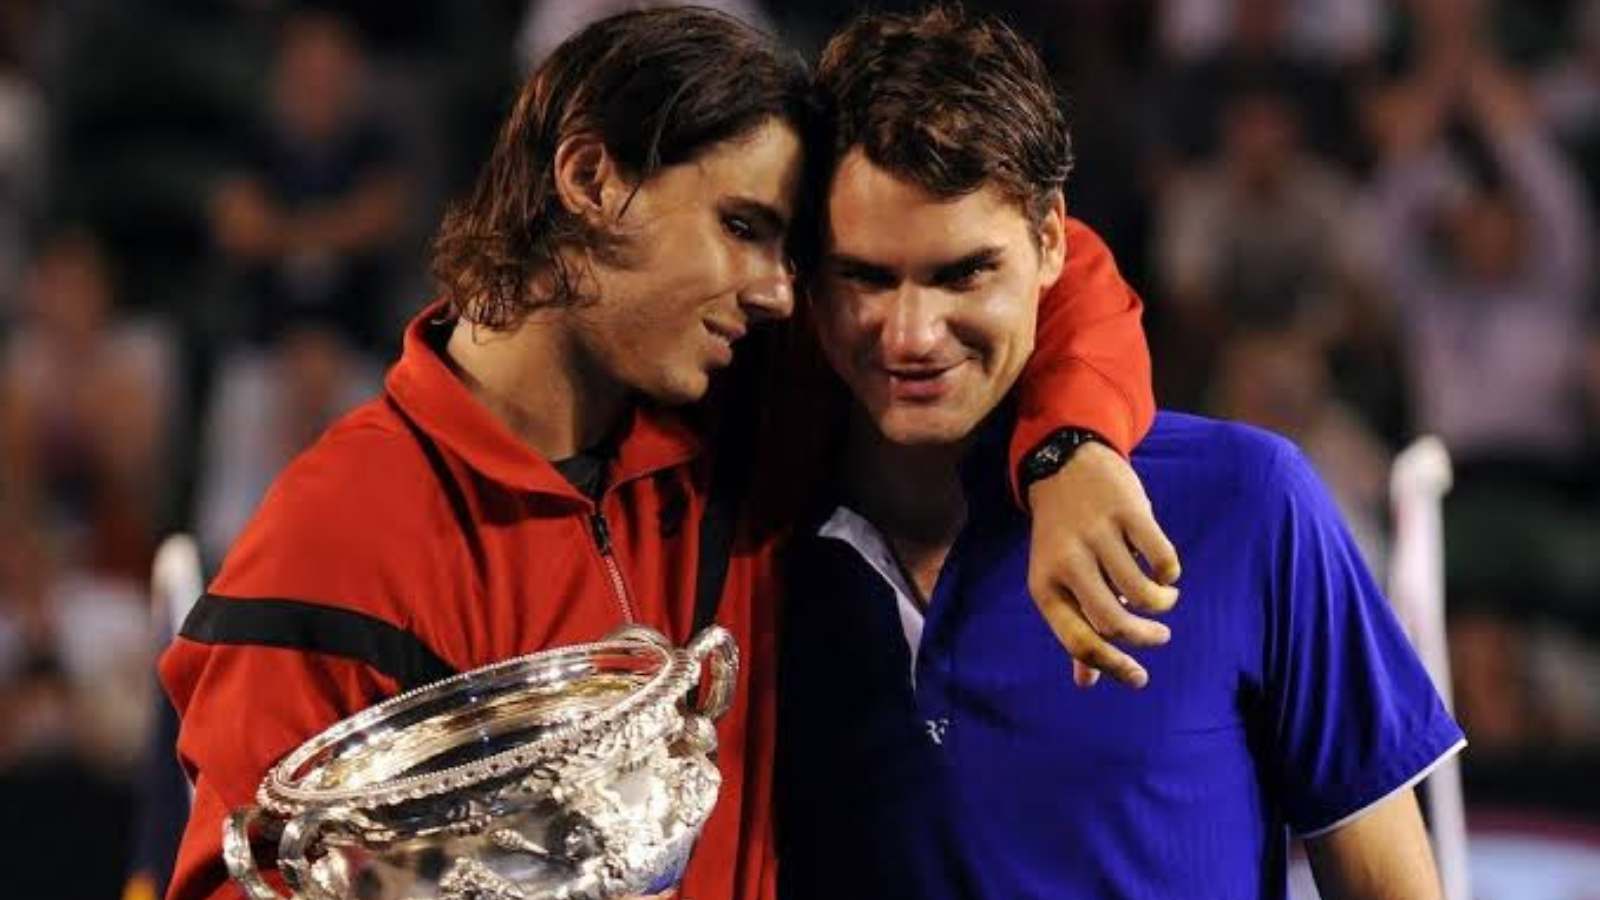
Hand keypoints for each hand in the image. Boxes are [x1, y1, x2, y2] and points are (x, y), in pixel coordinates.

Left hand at [1025, 442, 1180, 687]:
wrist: (1063, 466)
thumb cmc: (1062, 536)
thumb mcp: (1056, 578)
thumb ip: (1075, 628)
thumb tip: (1087, 682)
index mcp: (1045, 586)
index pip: (1080, 641)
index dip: (1113, 666)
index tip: (1140, 679)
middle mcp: (1068, 562)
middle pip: (1114, 622)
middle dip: (1145, 637)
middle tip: (1160, 635)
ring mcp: (1097, 535)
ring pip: (1142, 593)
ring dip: (1161, 603)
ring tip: (1162, 598)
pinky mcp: (1127, 511)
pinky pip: (1161, 558)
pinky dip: (1170, 573)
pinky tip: (1166, 572)